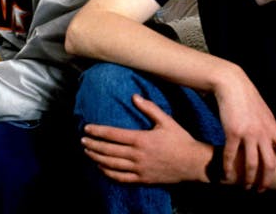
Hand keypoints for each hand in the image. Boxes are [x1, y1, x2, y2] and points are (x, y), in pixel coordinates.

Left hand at [81, 94, 208, 183]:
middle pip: (108, 150)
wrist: (193, 163)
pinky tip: (101, 167)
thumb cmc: (181, 140)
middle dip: (93, 144)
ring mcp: (139, 169)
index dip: (97, 131)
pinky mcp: (143, 179)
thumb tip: (134, 96)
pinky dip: (108, 173)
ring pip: (111, 164)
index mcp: (141, 139)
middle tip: (82, 140)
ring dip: (97, 157)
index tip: (86, 128)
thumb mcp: (166, 121)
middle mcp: (137, 155)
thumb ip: (149, 108)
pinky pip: (121, 178)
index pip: (113, 134)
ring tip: (87, 151)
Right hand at [214, 68, 275, 190]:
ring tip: (244, 187)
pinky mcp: (232, 132)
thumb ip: (268, 128)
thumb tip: (270, 140)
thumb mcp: (264, 113)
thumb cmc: (247, 98)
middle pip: (269, 163)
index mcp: (273, 128)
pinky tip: (226, 175)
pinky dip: (228, 167)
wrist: (232, 85)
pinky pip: (230, 155)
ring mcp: (248, 133)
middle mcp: (263, 133)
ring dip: (248, 179)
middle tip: (261, 190)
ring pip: (251, 163)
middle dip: (266, 180)